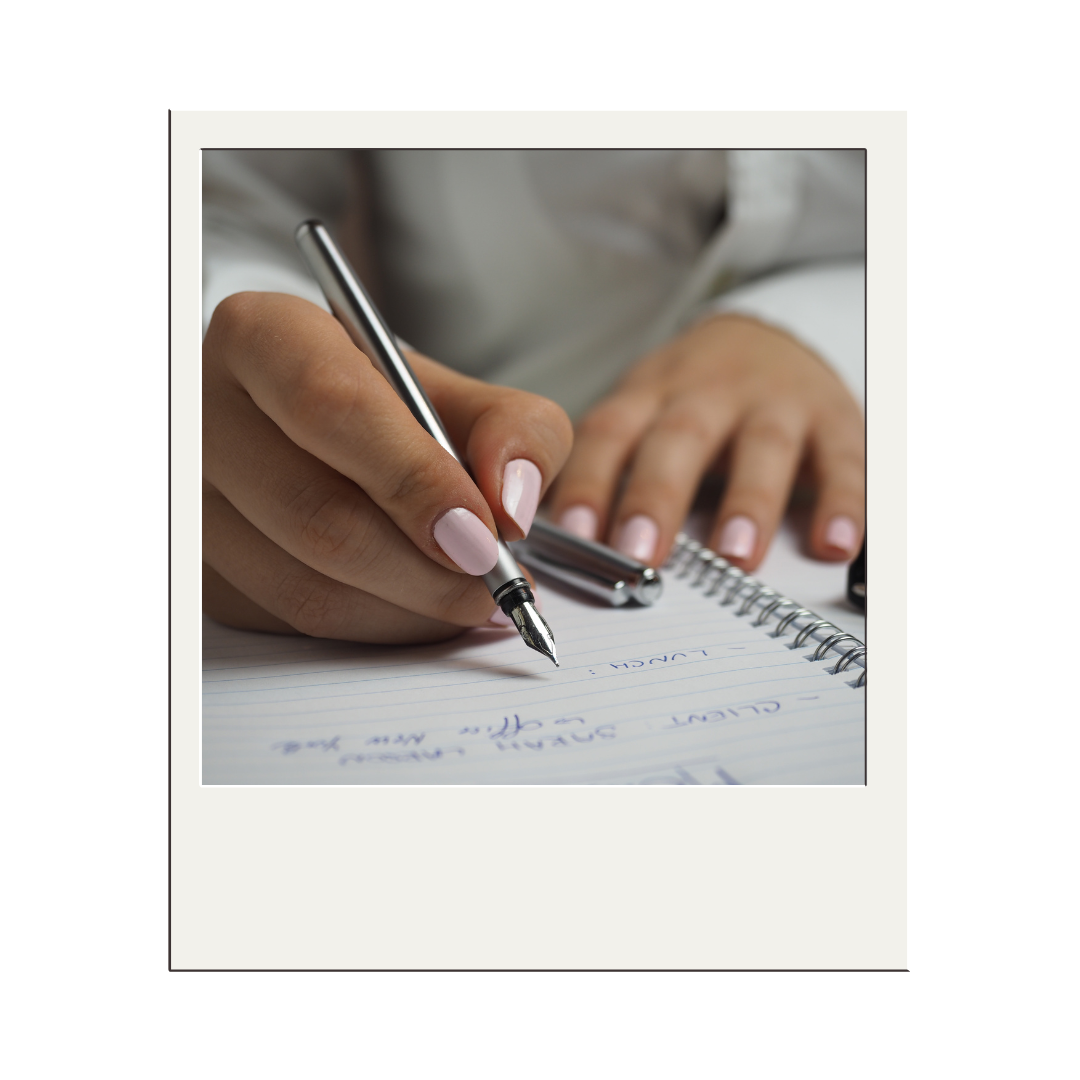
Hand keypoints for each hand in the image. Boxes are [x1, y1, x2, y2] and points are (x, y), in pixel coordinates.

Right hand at [202, 293, 571, 642]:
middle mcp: (208, 415)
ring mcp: (195, 502)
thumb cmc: (394, 410)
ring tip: (472, 599)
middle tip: (495, 583)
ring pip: (304, 586)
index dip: (414, 479)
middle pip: (317, 514)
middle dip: (426, 570)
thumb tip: (511, 506)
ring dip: (409, 611)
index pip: (331, 406)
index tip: (483, 534)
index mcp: (264, 337)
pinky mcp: (205, 573)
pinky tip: (420, 606)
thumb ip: (514, 431)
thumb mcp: (464, 395)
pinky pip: (296, 623)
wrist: (329, 435)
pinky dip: (377, 627)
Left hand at [548, 314, 863, 569]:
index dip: (591, 481)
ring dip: (748, 503)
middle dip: (658, 496)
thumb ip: (610, 469)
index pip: (610, 433)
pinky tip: (833, 543)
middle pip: (680, 438)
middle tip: (640, 553)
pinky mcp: (833, 418)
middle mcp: (709, 393)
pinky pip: (842, 459)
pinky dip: (842, 501)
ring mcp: (774, 403)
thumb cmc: (691, 397)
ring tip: (734, 556)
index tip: (574, 536)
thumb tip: (558, 546)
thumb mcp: (643, 412)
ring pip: (762, 447)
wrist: (768, 337)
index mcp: (651, 394)